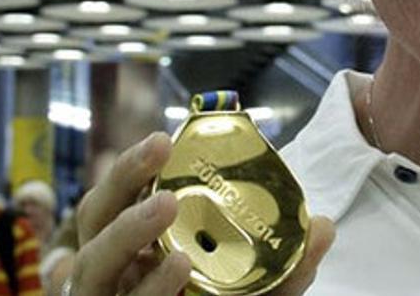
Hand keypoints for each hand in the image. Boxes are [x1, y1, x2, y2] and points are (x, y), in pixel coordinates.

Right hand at [68, 131, 334, 294]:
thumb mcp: (258, 288)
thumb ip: (288, 266)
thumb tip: (325, 226)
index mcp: (139, 247)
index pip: (120, 198)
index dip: (132, 167)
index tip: (164, 139)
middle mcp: (115, 272)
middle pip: (96, 220)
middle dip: (123, 181)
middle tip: (160, 149)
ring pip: (94, 264)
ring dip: (127, 230)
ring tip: (167, 204)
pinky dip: (150, 286)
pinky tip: (178, 265)